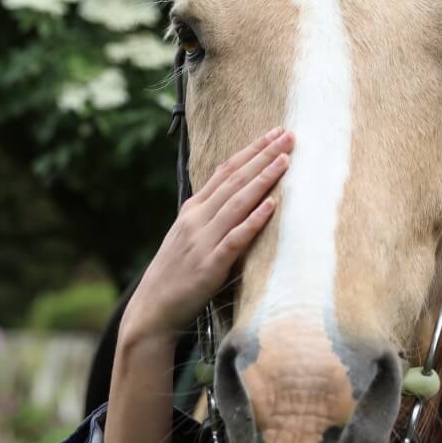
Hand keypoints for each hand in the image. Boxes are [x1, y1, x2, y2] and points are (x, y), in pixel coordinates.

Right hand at [120, 127, 293, 344]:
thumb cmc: (177, 274)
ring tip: (285, 161)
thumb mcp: (190, 236)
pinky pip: (236, 238)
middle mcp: (197, 219)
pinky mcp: (210, 266)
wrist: (152, 309)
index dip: (251, 150)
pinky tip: (273, 205)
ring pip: (237, 203)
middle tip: (288, 135)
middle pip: (235, 180)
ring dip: (263, 180)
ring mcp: (203, 241)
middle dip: (263, 156)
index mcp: (193, 210)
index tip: (274, 132)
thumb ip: (211, 215)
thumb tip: (238, 196)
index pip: (226, 171)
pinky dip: (254, 220)